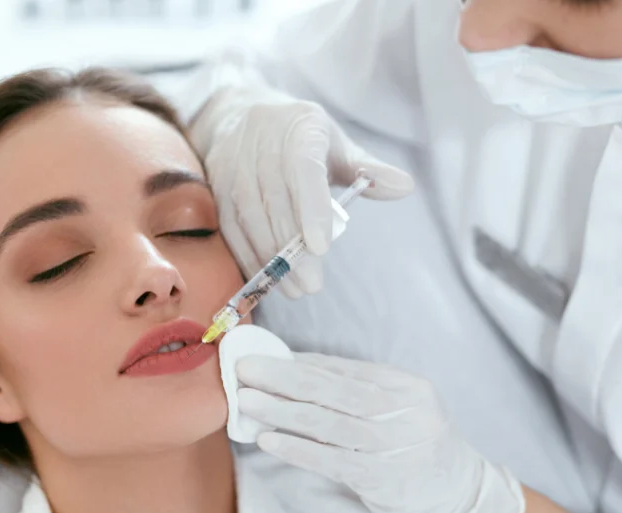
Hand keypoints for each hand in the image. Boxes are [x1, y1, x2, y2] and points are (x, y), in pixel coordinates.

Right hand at [188, 86, 413, 297]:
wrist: (240, 115)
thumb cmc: (298, 137)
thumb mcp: (335, 145)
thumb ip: (368, 169)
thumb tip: (406, 187)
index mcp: (299, 128)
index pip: (304, 168)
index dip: (311, 208)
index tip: (321, 247)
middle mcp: (261, 143)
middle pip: (275, 201)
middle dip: (292, 248)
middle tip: (312, 284)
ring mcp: (232, 165)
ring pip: (249, 218)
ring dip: (270, 258)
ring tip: (294, 288)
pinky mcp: (215, 187)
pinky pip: (230, 227)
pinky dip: (247, 256)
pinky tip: (268, 278)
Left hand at [236, 352, 524, 512]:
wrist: (459, 497)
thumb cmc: (415, 447)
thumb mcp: (397, 409)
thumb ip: (353, 390)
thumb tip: (292, 367)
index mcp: (405, 386)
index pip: (342, 369)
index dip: (297, 362)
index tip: (261, 356)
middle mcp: (403, 411)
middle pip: (332, 390)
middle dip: (282, 378)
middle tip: (244, 370)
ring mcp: (394, 446)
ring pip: (327, 423)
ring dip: (281, 411)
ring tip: (247, 402)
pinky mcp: (381, 479)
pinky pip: (330, 461)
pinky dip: (296, 449)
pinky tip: (268, 440)